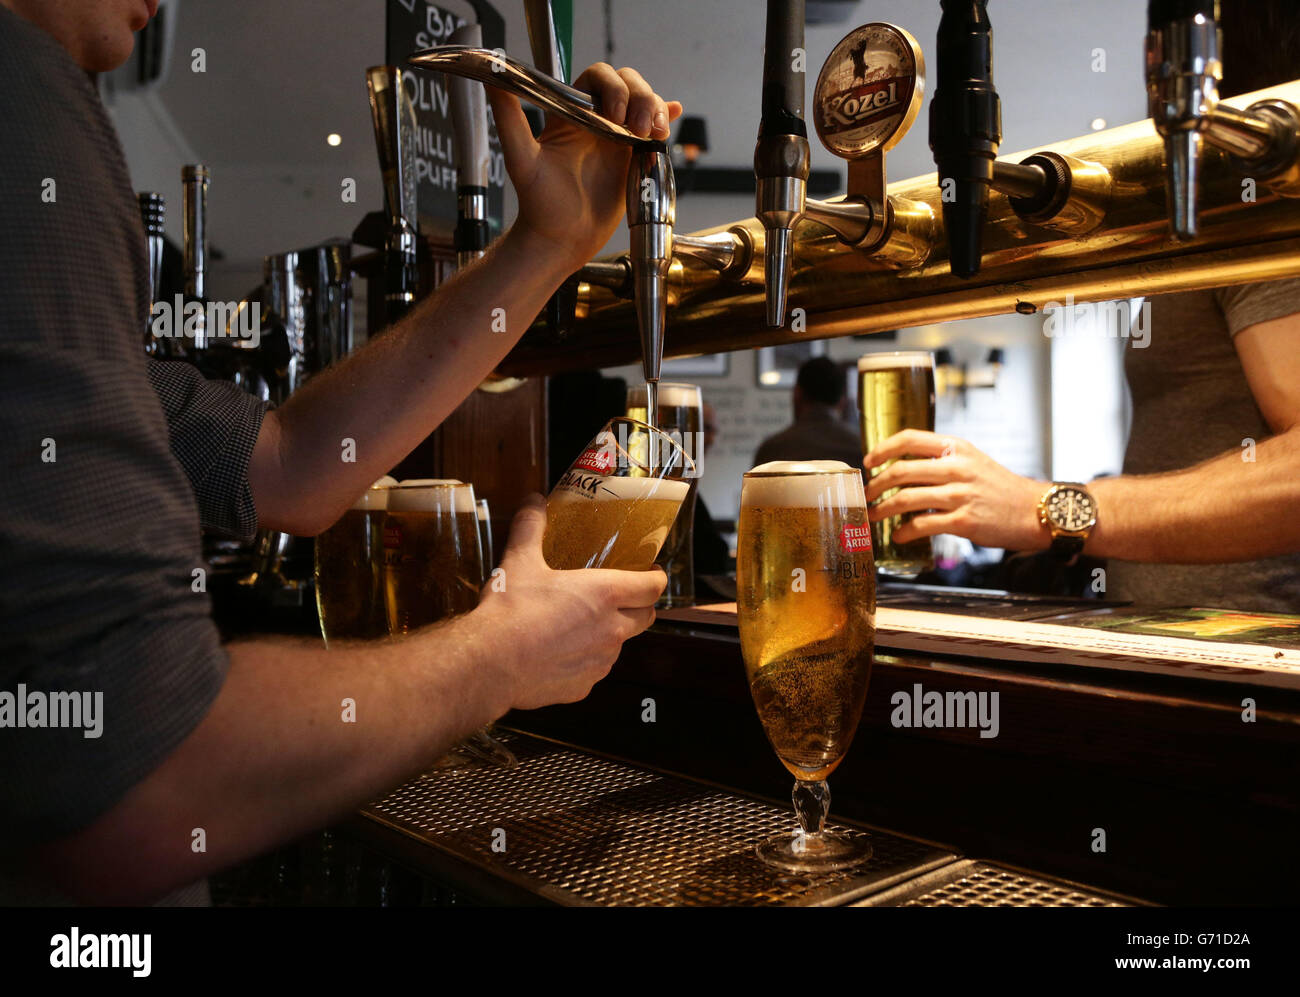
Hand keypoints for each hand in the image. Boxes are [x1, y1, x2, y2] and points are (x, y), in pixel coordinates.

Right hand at [473, 494, 665, 709]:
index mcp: (605, 594)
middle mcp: (612, 630)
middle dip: (640, 605)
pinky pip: (594, 669)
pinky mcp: (584, 687)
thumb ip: (531, 527)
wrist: (490, 664)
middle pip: (646, 617)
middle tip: (621, 595)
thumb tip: (533, 501)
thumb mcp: (520, 561)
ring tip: (582, 623)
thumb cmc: (510, 611)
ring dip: (611, 633)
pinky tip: (560, 651)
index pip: (653, 587)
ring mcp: (600, 662)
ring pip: (619, 645)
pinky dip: (586, 659)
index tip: (651, 572)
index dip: (656, 578)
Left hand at [488, 64, 682, 271]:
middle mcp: (596, 120)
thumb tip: (495, 78)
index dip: (613, 87)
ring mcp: (617, 138)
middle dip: (641, 98)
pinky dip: (666, 119)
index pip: (599, 77)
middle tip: (638, 127)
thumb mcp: (521, 158)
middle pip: (628, 85)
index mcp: (572, 112)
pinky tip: (672, 117)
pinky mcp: (633, 158)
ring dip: (655, 109)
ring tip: (654, 133)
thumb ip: (510, 119)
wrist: (561, 240)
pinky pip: (654, 131)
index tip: (614, 114)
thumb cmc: (539, 204)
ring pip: (645, 104)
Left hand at [864, 430, 1050, 550]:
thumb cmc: (998, 487)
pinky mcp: (964, 521)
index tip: (868, 462)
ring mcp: (960, 495)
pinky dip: (904, 531)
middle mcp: (957, 467)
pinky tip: (899, 535)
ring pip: (907, 499)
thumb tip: (900, 469)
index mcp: (956, 447)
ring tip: (875, 516)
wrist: (1033, 511)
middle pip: (901, 470)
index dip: (883, 449)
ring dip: (883, 509)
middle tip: (867, 495)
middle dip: (876, 485)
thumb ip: (940, 461)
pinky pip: (922, 525)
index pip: (910, 438)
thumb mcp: (972, 461)